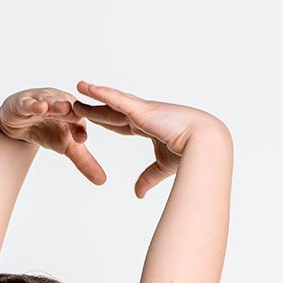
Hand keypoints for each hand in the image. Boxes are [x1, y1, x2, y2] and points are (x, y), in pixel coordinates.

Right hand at [0, 87, 105, 184]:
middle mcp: (61, 102)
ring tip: (61, 108)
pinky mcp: (24, 102)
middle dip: (70, 110)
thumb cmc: (47, 129)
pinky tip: (39, 108)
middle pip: (67, 107)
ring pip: (49, 102)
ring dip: (55, 105)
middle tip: (74, 114)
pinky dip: (33, 105)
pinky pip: (29, 103)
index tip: (81, 139)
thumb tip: (102, 180)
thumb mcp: (66, 147)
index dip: (79, 128)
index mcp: (75, 112)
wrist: (20, 122)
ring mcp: (42, 100)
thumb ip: (84, 162)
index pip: (79, 120)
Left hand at [74, 82, 225, 197]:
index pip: (121, 124)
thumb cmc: (189, 154)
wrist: (203, 144)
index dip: (106, 121)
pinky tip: (88, 88)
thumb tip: (138, 195)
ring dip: (94, 94)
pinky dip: (102, 93)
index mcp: (148, 126)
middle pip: (112, 111)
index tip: (92, 118)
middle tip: (79, 101)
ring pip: (112, 102)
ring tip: (79, 87)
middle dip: (95, 107)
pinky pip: (117, 100)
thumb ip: (147, 179)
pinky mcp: (142, 110)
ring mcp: (143, 110)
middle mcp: (144, 115)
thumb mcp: (161, 168)